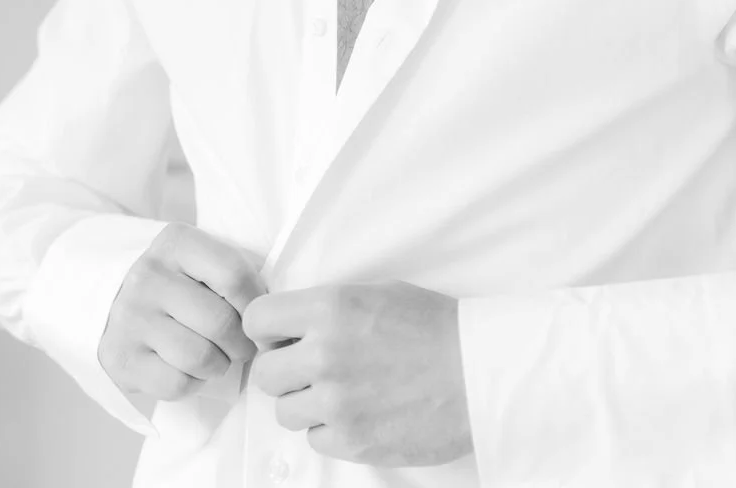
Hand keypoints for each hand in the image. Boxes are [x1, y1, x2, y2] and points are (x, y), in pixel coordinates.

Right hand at [97, 223, 263, 402]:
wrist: (115, 300)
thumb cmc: (181, 283)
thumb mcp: (204, 261)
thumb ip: (237, 275)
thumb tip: (275, 311)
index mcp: (176, 242)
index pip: (234, 275)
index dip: (256, 304)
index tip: (259, 317)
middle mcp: (148, 276)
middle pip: (219, 322)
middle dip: (242, 342)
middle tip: (243, 346)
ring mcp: (130, 318)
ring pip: (199, 358)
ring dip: (219, 365)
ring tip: (217, 356)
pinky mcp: (120, 358)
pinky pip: (176, 384)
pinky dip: (193, 383)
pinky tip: (189, 368)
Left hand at [242, 279, 472, 467]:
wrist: (478, 370)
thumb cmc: (435, 327)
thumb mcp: (376, 293)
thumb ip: (329, 309)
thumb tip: (295, 324)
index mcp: (330, 309)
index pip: (257, 319)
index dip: (268, 329)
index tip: (282, 336)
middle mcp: (325, 355)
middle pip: (264, 373)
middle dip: (284, 370)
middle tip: (310, 369)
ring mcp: (337, 403)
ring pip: (285, 411)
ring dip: (306, 403)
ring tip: (340, 392)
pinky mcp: (352, 441)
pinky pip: (315, 439)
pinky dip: (331, 429)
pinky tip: (358, 413)